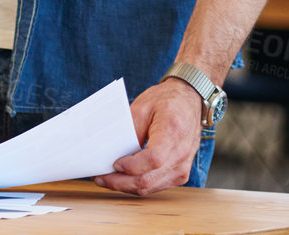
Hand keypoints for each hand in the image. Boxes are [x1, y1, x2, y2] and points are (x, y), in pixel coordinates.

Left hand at [93, 78, 204, 194]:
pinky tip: (123, 179)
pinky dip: (137, 185)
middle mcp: (181, 155)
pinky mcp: (180, 174)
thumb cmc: (166, 101)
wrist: (189, 103)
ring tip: (106, 179)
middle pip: (149, 179)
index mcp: (173, 133)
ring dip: (126, 187)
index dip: (131, 166)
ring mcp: (183, 167)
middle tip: (100, 178)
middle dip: (120, 182)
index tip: (114, 163)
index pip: (154, 159)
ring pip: (151, 187)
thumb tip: (113, 151)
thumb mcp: (142, 107)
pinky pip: (156, 186)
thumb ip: (130, 130)